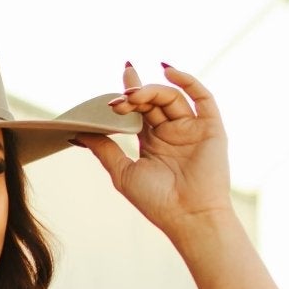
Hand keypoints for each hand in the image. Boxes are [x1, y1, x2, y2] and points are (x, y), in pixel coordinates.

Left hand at [70, 61, 232, 233]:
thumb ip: (104, 149)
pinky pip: (202, 97)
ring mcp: (192, 128)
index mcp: (153, 141)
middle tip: (120, 101)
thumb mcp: (122, 172)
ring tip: (133, 97)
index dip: (130, 91)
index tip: (119, 75)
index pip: (141, 109)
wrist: (188, 217)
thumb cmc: (157, 201)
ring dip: (151, 91)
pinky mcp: (211, 128)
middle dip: (135, 95)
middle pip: (153, 100)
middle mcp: (173, 132)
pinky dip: (187, 81)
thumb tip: (77, 132)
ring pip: (172, 97)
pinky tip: (168, 71)